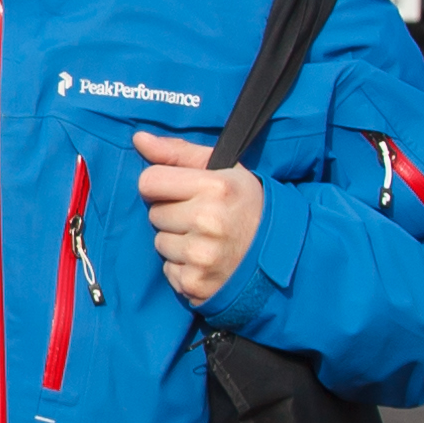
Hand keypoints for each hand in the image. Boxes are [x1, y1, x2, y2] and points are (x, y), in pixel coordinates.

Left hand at [130, 131, 264, 306]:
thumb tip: (138, 138)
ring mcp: (201, 256)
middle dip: (172, 214)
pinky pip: (168, 270)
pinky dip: (183, 268)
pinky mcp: (195, 284)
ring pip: (159, 243)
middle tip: (202, 218)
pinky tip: (207, 262)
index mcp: (215, 188)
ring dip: (176, 242)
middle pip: (154, 213)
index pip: (149, 181)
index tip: (180, 191)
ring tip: (207, 240)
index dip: (160, 185)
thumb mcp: (224, 170)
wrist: (285, 255)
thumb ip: (178, 152)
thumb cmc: (248, 206)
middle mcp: (208, 222)